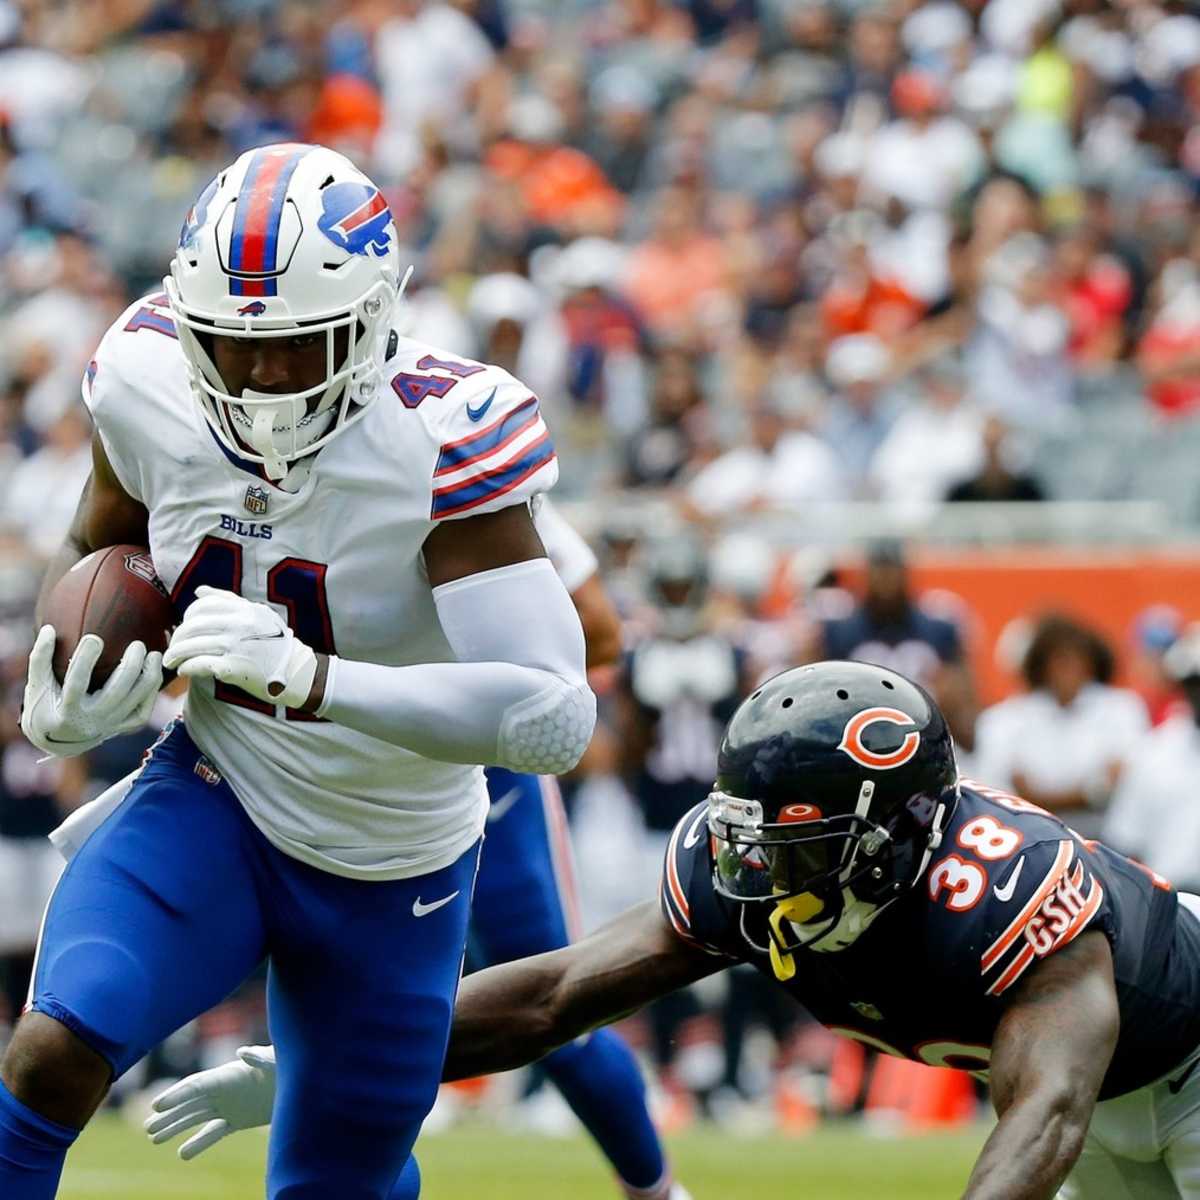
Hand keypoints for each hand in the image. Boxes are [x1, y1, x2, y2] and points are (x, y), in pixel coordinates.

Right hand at [21, 626, 162, 756]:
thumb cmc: (45, 706)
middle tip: (137, 644)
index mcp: (67, 711)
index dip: (85, 661)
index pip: (76, 684)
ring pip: (136, 702)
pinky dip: (151, 693)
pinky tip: (155, 674)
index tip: (94, 638)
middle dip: (130, 667)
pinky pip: (142, 712)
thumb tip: (49, 629)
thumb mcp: (37, 686)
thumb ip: (40, 658)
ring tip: (154, 655)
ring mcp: (110, 725)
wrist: (60, 740)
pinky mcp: (122, 728)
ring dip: (149, 677)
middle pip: (116, 692)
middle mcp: (92, 720)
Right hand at [145, 1045, 276, 1159]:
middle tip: (147, 1127)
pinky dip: (198, 1143)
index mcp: (229, 1074)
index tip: (157, 1105)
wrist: (303, 1083)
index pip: (197, 1084)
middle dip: (169, 1114)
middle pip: (190, 1102)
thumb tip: (241, 1052)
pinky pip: (214, 1132)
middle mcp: (225, 1090)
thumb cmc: (289, 1065)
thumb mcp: (276, 1060)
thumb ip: (260, 1057)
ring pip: (196, 1118)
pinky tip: (182, 1154)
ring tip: (154, 1139)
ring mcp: (230, 1105)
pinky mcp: (238, 1120)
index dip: (177, 1094)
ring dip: (175, 1128)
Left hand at [164, 587, 316, 707]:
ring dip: (176, 655)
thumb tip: (199, 591)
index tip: (185, 628)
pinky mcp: (233, 668)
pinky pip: (199, 665)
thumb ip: (229, 600)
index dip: (187, 617)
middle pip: (193, 626)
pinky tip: (184, 671)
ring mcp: (235, 646)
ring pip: (192, 646)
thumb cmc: (278, 643)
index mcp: (244, 610)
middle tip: (172, 649)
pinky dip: (187, 668)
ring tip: (171, 662)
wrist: (297, 672)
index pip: (202, 606)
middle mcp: (238, 625)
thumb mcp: (259, 614)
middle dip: (177, 638)